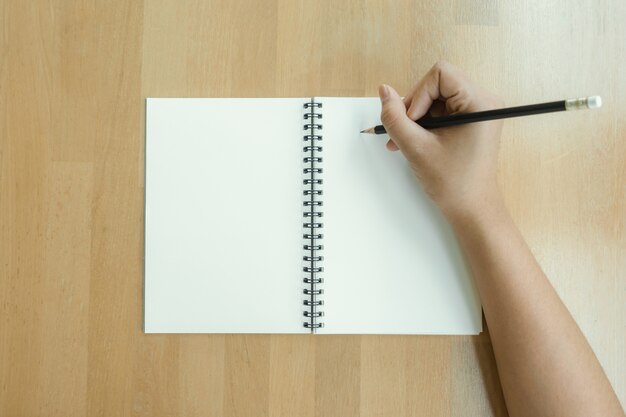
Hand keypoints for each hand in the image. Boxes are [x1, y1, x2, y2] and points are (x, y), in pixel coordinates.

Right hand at [379, 60, 503, 221]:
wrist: (471, 209)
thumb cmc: (454, 183)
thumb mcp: (416, 147)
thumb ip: (395, 117)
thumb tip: (384, 91)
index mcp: (480, 103)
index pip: (441, 73)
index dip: (419, 95)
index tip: (414, 122)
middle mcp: (484, 102)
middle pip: (437, 84)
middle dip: (415, 107)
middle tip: (404, 132)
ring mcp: (478, 112)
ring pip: (435, 98)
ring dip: (416, 118)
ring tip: (405, 142)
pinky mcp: (470, 121)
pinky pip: (441, 110)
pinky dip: (424, 124)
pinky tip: (414, 142)